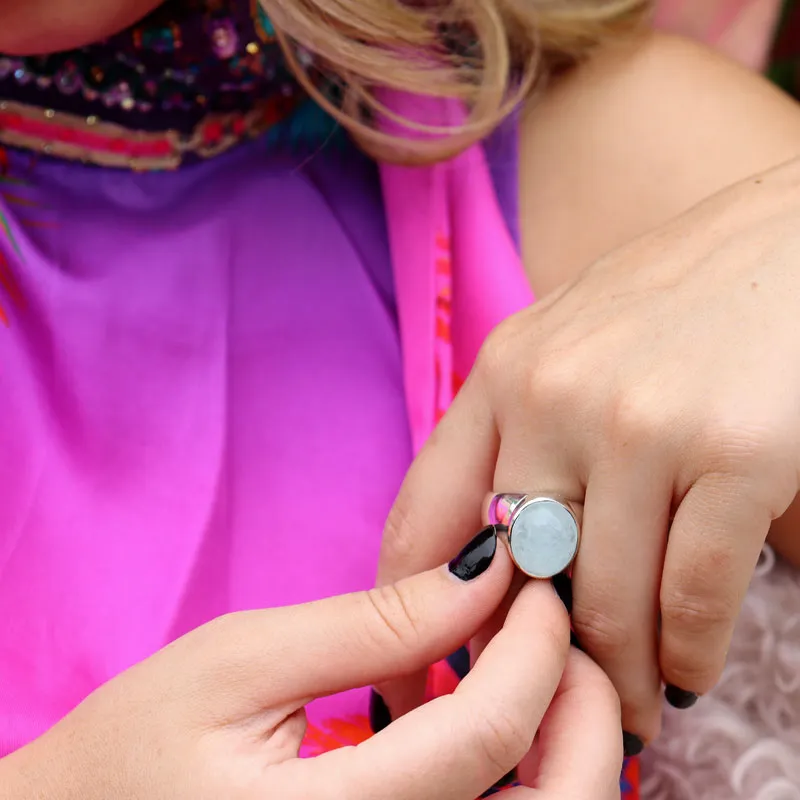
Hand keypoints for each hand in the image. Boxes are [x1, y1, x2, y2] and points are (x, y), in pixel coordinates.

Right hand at [0, 530, 621, 799]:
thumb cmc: (135, 750)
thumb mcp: (238, 664)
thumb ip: (368, 624)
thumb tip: (481, 573)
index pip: (493, 733)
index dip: (534, 640)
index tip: (531, 572)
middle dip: (583, 704)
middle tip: (553, 622)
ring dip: (570, 740)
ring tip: (530, 660)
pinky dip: (532, 775)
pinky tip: (498, 716)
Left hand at [377, 156, 799, 748]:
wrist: (792, 239)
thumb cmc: (674, 304)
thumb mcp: (565, 345)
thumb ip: (516, 435)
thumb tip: (490, 561)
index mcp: (501, 373)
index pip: (424, 518)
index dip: (411, 614)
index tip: (427, 676)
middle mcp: (553, 396)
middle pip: (516, 576)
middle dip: (529, 660)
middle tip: (548, 704)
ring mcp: (638, 424)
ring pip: (605, 602)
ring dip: (616, 677)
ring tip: (625, 705)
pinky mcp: (732, 451)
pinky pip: (692, 595)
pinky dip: (687, 653)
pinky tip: (685, 670)